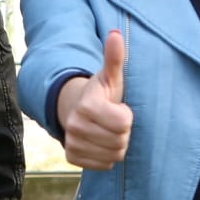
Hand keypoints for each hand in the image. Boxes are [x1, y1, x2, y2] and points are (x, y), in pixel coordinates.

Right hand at [57, 29, 132, 169]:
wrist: (75, 109)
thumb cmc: (101, 93)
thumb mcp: (110, 76)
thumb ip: (114, 58)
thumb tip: (116, 34)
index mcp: (87, 105)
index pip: (124, 122)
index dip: (126, 116)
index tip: (117, 108)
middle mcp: (75, 125)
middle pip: (121, 141)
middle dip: (122, 132)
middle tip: (112, 121)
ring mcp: (72, 142)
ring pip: (114, 155)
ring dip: (116, 145)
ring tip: (107, 131)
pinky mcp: (72, 157)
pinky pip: (104, 165)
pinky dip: (107, 157)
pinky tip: (100, 143)